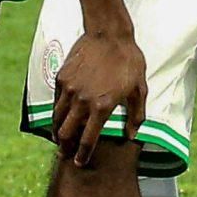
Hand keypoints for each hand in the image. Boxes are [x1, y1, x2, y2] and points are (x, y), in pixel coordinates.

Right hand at [51, 27, 146, 165]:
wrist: (109, 34)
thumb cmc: (128, 61)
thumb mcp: (139, 89)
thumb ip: (135, 115)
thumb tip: (132, 135)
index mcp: (102, 107)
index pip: (87, 139)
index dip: (82, 154)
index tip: (79, 162)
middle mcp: (82, 101)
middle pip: (66, 133)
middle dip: (64, 147)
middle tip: (65, 154)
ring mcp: (69, 89)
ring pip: (57, 118)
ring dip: (57, 131)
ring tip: (59, 138)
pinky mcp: (62, 77)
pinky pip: (56, 100)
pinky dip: (57, 111)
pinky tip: (60, 115)